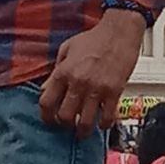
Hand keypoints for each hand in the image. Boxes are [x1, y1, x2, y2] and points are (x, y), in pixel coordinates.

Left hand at [39, 9, 144, 136]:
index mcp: (64, 71)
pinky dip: (104, 124)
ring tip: (82, 131)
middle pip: (64, 116)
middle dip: (64, 125)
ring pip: (85, 122)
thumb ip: (56, 70)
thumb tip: (47, 88)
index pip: (46, 102)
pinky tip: (102, 122)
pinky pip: (107, 117)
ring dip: (82, 130)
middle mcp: (78, 82)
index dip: (46, 115)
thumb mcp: (67, 48)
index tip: (49, 119)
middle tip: (67, 125)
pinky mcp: (114, 92)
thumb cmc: (94, 38)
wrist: (119, 32)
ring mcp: (97, 89)